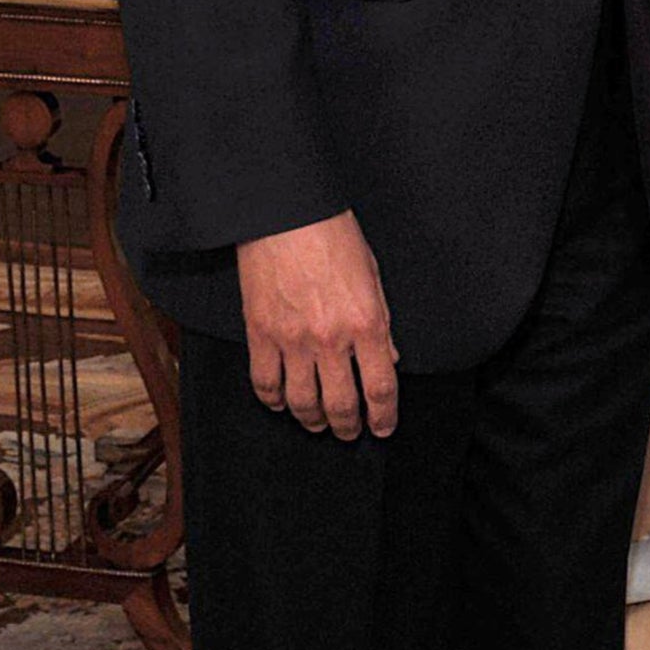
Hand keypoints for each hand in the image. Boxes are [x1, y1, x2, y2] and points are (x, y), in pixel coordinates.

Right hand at [236, 210, 396, 439]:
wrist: (286, 216)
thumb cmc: (335, 238)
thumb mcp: (375, 277)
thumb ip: (381, 323)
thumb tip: (389, 358)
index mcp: (367, 323)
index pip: (381, 387)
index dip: (384, 415)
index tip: (383, 427)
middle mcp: (331, 339)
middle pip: (341, 403)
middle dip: (348, 426)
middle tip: (351, 433)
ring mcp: (292, 340)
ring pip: (301, 401)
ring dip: (312, 420)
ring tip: (319, 424)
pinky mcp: (260, 334)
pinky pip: (265, 382)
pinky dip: (273, 401)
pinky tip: (282, 404)